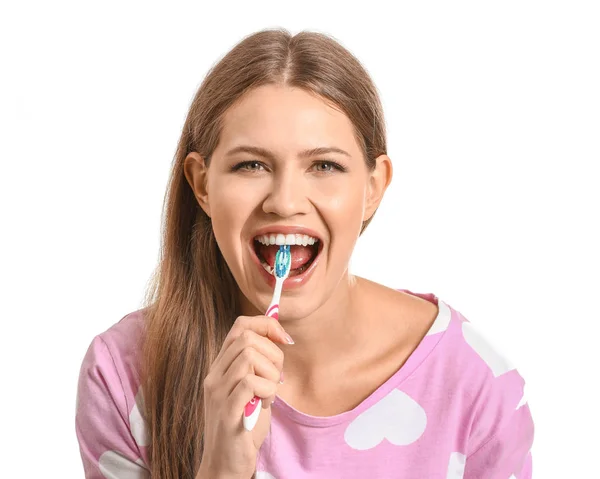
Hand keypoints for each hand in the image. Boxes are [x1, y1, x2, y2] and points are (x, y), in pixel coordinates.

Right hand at [199, 315, 291, 477]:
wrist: (226, 464)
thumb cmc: (244, 425)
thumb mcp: (252, 388)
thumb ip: (259, 364)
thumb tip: (280, 338)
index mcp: (221, 367)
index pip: (240, 326)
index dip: (266, 325)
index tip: (284, 340)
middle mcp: (215, 375)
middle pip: (247, 339)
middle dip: (273, 353)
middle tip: (277, 377)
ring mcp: (218, 393)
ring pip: (248, 357)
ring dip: (270, 373)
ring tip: (270, 392)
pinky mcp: (227, 412)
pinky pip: (250, 383)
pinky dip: (268, 389)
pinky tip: (266, 403)